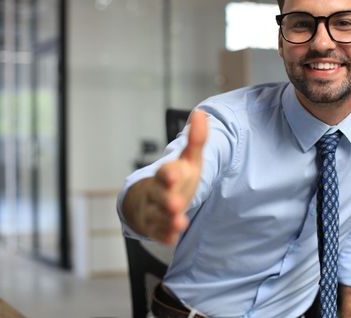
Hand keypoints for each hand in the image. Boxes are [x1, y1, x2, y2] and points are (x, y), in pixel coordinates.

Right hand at [133, 110, 207, 243]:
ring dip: (168, 220)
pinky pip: (159, 233)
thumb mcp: (188, 159)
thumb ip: (196, 140)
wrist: (149, 200)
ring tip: (179, 223)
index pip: (166, 172)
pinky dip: (165, 235)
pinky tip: (172, 238)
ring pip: (158, 216)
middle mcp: (158, 192)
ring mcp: (155, 211)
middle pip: (159, 196)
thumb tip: (201, 113)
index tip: (175, 174)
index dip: (170, 173)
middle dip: (167, 200)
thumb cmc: (175, 177)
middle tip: (176, 203)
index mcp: (167, 174)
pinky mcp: (156, 227)